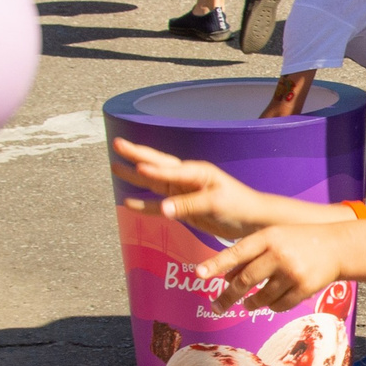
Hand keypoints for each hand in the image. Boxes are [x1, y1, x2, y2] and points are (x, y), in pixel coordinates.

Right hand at [111, 138, 280, 237]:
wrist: (251, 221)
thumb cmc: (239, 205)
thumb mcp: (215, 203)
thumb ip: (188, 205)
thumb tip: (162, 209)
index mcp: (198, 171)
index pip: (171, 169)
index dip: (154, 170)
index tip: (137, 167)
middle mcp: (187, 178)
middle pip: (157, 165)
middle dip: (137, 155)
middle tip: (116, 144)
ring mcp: (183, 192)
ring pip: (153, 183)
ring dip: (135, 175)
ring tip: (114, 166)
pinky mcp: (183, 208)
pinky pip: (158, 205)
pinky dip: (144, 204)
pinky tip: (128, 202)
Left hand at [195, 225, 344, 314]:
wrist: (336, 246)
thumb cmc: (297, 241)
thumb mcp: (273, 237)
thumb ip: (250, 254)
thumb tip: (226, 277)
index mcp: (268, 237)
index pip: (236, 252)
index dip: (216, 264)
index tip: (199, 274)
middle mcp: (279, 254)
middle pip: (245, 280)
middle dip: (228, 296)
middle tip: (216, 306)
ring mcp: (292, 272)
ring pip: (262, 296)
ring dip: (251, 303)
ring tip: (246, 304)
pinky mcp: (304, 288)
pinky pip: (279, 305)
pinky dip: (271, 306)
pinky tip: (269, 302)